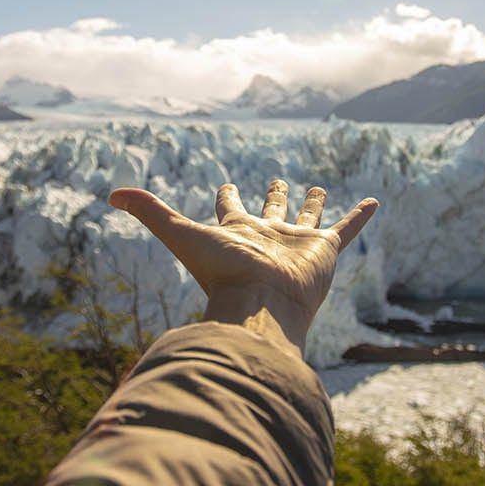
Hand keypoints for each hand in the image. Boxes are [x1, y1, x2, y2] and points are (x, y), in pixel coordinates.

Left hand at [109, 180, 377, 355]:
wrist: (262, 304)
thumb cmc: (222, 272)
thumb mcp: (180, 232)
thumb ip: (149, 212)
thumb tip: (111, 192)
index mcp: (235, 233)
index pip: (229, 209)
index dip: (227, 195)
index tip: (226, 184)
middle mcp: (266, 237)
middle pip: (269, 212)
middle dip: (273, 197)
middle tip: (277, 181)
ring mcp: (297, 244)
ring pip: (306, 218)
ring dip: (311, 204)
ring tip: (316, 189)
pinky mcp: (325, 250)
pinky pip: (347, 229)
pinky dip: (360, 217)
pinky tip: (373, 202)